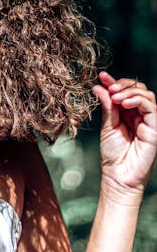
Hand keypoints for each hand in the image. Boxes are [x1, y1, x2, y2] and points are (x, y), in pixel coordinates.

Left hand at [93, 71, 156, 197]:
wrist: (118, 175)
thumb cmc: (112, 154)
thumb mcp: (107, 125)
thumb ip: (107, 105)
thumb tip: (99, 86)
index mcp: (128, 113)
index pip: (125, 91)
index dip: (114, 81)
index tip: (102, 76)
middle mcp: (140, 115)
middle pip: (138, 89)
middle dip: (123, 84)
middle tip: (110, 87)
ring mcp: (148, 121)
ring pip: (146, 95)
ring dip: (129, 91)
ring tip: (115, 96)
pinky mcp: (155, 128)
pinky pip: (150, 107)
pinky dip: (137, 100)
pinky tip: (123, 103)